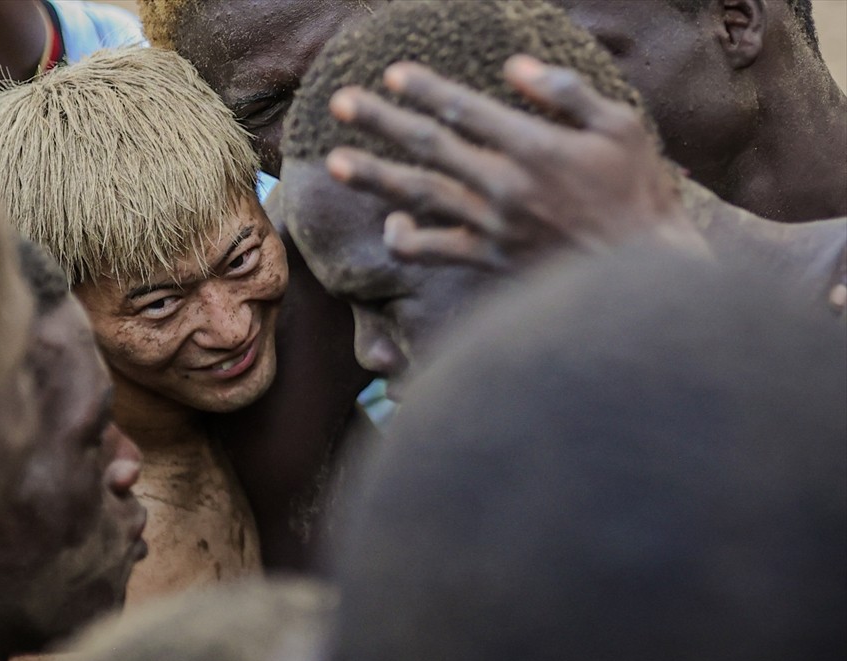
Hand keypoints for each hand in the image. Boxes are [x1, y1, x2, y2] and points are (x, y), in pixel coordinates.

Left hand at [326, 56, 707, 269]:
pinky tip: (388, 225)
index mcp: (536, 148)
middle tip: (339, 103)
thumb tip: (512, 67)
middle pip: (430, 147)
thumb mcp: (620, 128)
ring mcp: (492, 226)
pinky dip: (406, 240)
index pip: (466, 110)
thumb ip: (566, 94)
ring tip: (334, 161)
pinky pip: (434, 253)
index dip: (425, 89)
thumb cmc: (638, 192)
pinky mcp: (489, 260)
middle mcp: (505, 186)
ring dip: (374, 177)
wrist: (645, 273)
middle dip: (381, 122)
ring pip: (420, 197)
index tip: (392, 74)